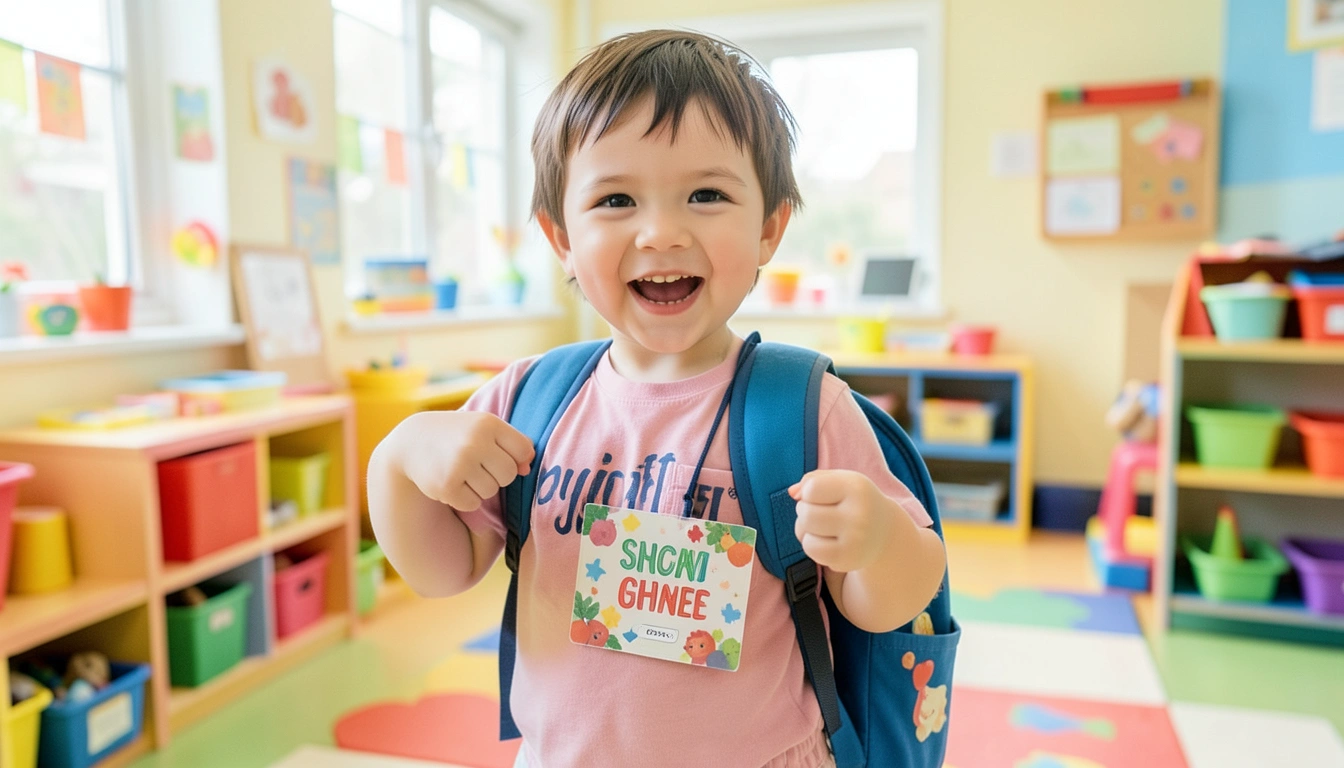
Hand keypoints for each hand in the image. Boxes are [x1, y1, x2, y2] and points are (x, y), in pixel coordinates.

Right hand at [389, 410, 534, 511]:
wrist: (412, 441)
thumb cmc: (458, 435)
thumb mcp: (485, 429)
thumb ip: (513, 444)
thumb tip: (528, 468)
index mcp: (488, 424)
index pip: (523, 450)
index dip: (515, 457)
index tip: (497, 453)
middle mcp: (475, 442)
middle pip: (509, 474)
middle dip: (497, 475)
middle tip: (477, 465)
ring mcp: (460, 465)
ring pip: (491, 491)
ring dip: (479, 487)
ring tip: (462, 471)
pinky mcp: (446, 486)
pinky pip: (473, 503)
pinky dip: (465, 498)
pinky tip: (452, 482)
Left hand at [788, 469, 892, 572]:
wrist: (884, 532)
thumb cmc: (854, 501)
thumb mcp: (840, 481)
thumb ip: (813, 479)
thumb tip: (792, 493)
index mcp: (857, 488)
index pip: (811, 488)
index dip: (809, 491)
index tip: (822, 495)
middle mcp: (859, 514)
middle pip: (805, 513)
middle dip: (805, 510)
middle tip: (821, 512)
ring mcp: (854, 540)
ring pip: (805, 533)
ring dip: (806, 529)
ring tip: (823, 527)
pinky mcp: (848, 560)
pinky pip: (811, 550)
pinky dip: (813, 545)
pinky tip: (828, 541)